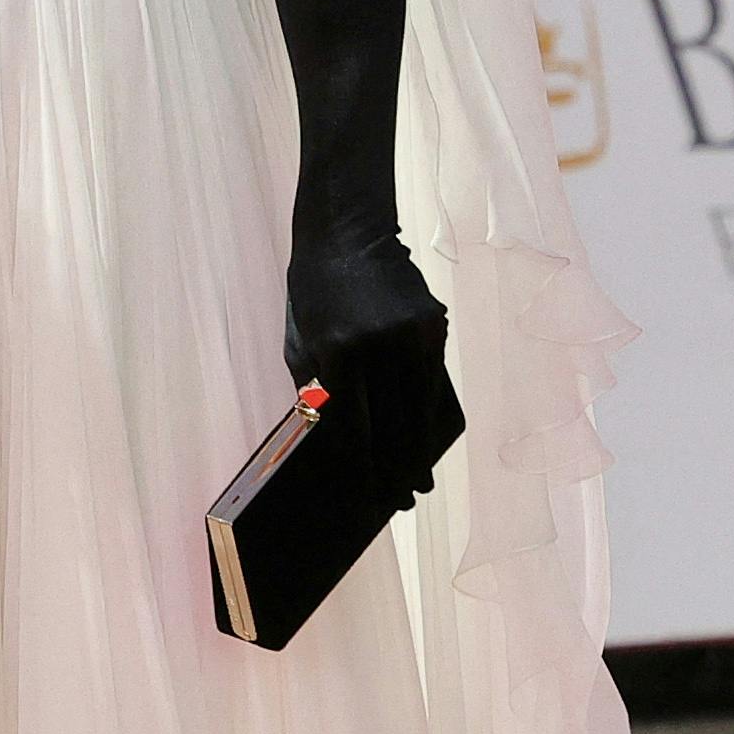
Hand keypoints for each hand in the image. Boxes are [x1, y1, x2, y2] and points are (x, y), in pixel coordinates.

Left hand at [286, 239, 461, 512]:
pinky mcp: (434, 324)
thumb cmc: (313, 294)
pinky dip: (429, 411)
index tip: (370, 493)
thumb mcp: (298, 344)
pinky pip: (432, 379)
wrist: (347, 232)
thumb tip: (340, 446)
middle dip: (399, 470)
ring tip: (421, 480)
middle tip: (403, 500)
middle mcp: (380, 345)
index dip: (364, 467)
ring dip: (422, 450)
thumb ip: (316, 394)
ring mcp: (413, 333)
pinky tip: (427, 436)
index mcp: (338, 351)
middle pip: (395, 426)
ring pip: (421, 408)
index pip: (355, 427)